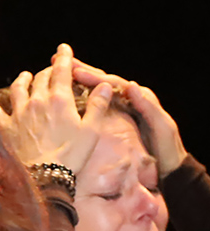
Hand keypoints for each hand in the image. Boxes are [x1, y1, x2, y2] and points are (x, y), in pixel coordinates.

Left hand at [0, 44, 111, 173]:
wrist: (44, 178)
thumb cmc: (71, 157)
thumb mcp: (91, 132)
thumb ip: (97, 106)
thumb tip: (105, 86)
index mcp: (60, 100)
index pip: (61, 71)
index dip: (63, 57)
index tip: (63, 48)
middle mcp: (37, 101)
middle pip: (41, 78)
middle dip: (47, 70)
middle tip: (51, 68)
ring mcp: (19, 113)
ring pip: (19, 88)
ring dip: (23, 79)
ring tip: (26, 75)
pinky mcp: (5, 127)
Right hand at [71, 56, 186, 176]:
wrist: (170, 169)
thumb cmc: (167, 149)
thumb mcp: (162, 127)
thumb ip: (148, 106)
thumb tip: (130, 85)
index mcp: (141, 97)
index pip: (114, 83)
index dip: (95, 76)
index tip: (76, 72)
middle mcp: (131, 99)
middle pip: (104, 82)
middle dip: (83, 71)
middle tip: (61, 61)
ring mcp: (123, 108)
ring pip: (98, 90)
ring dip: (80, 80)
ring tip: (61, 71)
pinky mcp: (117, 119)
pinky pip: (98, 104)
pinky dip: (83, 96)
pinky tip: (68, 94)